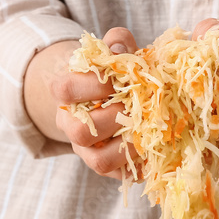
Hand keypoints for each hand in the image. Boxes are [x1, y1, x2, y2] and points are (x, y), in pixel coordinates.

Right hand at [52, 28, 139, 178]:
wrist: (117, 104)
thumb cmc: (116, 78)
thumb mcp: (116, 56)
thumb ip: (118, 44)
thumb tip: (120, 44)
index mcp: (68, 97)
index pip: (64, 89)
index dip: (90, 84)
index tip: (116, 79)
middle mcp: (72, 128)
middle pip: (79, 131)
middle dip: (112, 118)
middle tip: (135, 107)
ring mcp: (89, 153)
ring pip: (99, 160)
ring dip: (129, 144)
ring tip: (148, 129)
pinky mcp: (110, 169)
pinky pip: (123, 175)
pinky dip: (142, 162)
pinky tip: (155, 146)